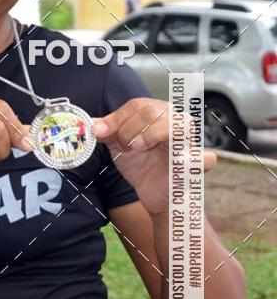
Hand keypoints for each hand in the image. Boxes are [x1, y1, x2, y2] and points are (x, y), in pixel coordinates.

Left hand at [92, 97, 215, 215]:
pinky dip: (194, 160)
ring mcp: (189, 142)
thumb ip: (108, 132)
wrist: (153, 193)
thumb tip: (93, 125)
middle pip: (151, 111)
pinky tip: (179, 163)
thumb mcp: (119, 146)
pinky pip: (204, 159)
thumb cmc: (141, 165)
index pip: (138, 105)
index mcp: (160, 113)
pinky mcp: (197, 165)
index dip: (116, 118)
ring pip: (174, 126)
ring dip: (150, 136)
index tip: (101, 133)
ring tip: (138, 148)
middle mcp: (177, 122)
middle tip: (124, 146)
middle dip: (129, 129)